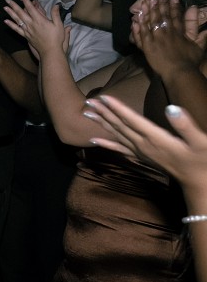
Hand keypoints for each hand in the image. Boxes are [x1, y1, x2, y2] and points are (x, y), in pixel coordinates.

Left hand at [4, 0, 69, 61]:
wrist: (50, 51)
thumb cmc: (56, 38)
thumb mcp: (59, 25)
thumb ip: (56, 14)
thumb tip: (56, 5)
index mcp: (40, 20)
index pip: (31, 8)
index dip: (26, 0)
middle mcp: (31, 24)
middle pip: (21, 12)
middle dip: (14, 5)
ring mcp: (27, 30)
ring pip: (17, 20)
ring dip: (10, 13)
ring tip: (5, 7)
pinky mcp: (26, 36)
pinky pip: (17, 29)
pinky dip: (11, 25)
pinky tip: (5, 21)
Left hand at [87, 96, 206, 191]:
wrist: (198, 184)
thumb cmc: (202, 162)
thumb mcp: (200, 142)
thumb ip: (185, 125)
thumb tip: (171, 108)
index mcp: (155, 138)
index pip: (131, 119)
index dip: (117, 107)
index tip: (103, 97)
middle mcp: (143, 145)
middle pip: (119, 125)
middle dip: (103, 112)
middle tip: (87, 101)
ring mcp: (141, 152)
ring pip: (116, 135)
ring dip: (101, 123)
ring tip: (86, 113)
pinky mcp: (141, 157)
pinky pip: (119, 149)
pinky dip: (106, 143)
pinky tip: (93, 141)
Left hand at [132, 0, 204, 79]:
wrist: (179, 73)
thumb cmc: (190, 61)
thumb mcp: (198, 45)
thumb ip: (198, 30)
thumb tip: (197, 13)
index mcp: (178, 31)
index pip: (175, 14)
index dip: (172, 4)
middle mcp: (166, 32)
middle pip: (161, 14)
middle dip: (158, 0)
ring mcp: (156, 39)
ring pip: (150, 21)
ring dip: (147, 8)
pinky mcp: (147, 46)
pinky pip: (141, 34)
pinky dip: (138, 25)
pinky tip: (136, 16)